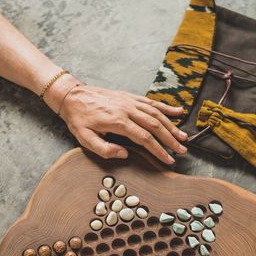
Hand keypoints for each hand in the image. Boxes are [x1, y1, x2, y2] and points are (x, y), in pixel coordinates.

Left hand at [45, 78, 187, 163]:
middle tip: (182, 150)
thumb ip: (105, 149)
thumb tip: (124, 154)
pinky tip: (178, 112)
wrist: (72, 96)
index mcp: (118, 122)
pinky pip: (151, 101)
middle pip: (155, 125)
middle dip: (170, 139)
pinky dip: (166, 107)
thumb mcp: (85, 139)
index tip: (168, 159)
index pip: (144, 138)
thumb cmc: (78, 120)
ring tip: (183, 136)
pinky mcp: (130, 97)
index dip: (158, 150)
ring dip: (171, 125)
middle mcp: (127, 109)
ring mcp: (130, 101)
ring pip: (156, 113)